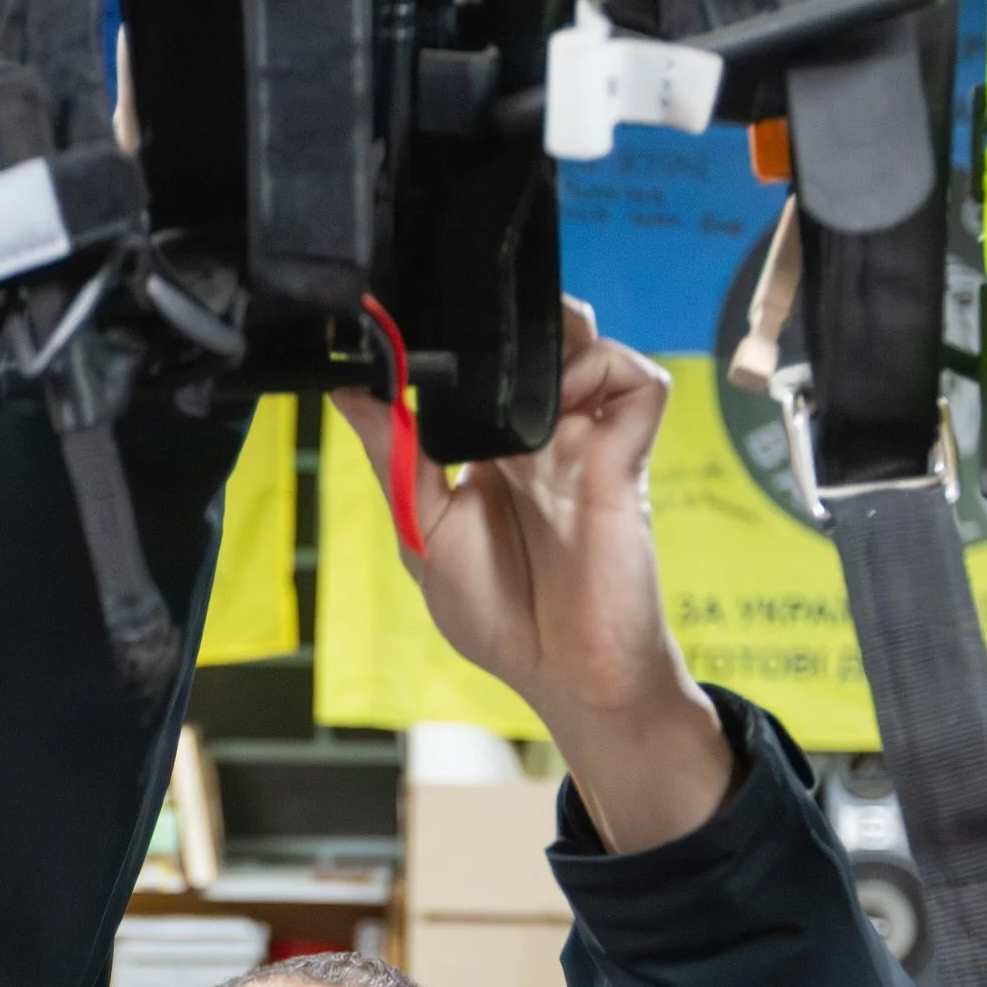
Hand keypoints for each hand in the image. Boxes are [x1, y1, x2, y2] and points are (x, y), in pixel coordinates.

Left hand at [333, 300, 734, 852]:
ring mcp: (586, 441)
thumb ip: (394, 458)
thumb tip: (347, 392)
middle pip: (540, 336)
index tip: (414, 313)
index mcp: (490, 450)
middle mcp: (541, 436)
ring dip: (558, 336)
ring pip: (589, 342)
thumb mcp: (425, 535)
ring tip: (521, 376)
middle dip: (515, 315)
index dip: (459, 336)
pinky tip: (566, 403)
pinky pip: (639, 383)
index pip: (483, 367)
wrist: (566, 674)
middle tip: (477, 328)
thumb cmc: (500, 616)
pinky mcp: (628, 457)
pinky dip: (608, 369)